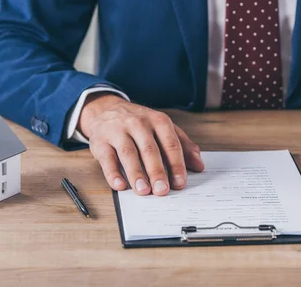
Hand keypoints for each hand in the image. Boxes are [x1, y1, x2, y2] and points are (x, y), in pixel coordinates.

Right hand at [79, 93, 204, 195]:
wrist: (107, 109)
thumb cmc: (140, 123)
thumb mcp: (163, 128)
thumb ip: (183, 145)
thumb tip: (199, 165)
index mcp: (158, 120)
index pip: (170, 144)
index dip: (176, 164)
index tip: (180, 183)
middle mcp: (138, 123)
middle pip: (149, 149)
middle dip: (157, 171)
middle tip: (162, 190)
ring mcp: (118, 131)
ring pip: (128, 153)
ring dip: (136, 173)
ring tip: (143, 190)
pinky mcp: (100, 141)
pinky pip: (107, 158)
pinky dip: (112, 173)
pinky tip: (119, 185)